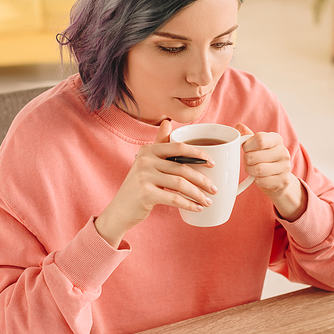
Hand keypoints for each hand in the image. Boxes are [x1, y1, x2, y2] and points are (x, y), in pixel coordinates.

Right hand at [95, 120, 216, 247]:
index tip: (212, 164)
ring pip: (180, 184)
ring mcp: (144, 177)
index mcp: (148, 150)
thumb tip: (167, 122)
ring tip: (208, 201)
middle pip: (182, 168)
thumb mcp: (146, 164)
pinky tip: (197, 208)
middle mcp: (145, 160)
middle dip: (202, 180)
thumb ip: (158, 144)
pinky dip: (189, 204)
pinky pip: (174, 198)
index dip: (198, 154)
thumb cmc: (137, 187)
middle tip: (214, 189)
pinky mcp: (145, 194)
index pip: (179, 147)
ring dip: (198, 194)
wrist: (119, 211)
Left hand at [235, 123, 306, 221]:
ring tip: (251, 169)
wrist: (279, 177)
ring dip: (250, 170)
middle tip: (248, 161)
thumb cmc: (264, 158)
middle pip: (254, 156)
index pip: (259, 139)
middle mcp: (283, 152)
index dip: (247, 145)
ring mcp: (285, 167)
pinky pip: (262, 181)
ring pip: (258, 170)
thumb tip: (239, 126)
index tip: (245, 149)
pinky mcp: (283, 181)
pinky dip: (256, 181)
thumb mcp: (257, 145)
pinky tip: (259, 178)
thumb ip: (247, 136)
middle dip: (246, 160)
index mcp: (277, 139)